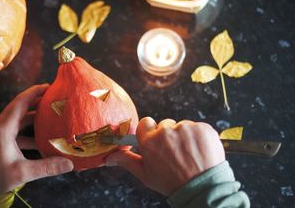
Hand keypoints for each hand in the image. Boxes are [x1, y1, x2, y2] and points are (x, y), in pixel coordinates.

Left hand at [0, 84, 73, 190]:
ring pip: (20, 120)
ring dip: (36, 119)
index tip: (50, 87)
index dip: (35, 92)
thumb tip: (69, 163)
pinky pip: (19, 132)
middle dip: (39, 103)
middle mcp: (1, 126)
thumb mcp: (21, 172)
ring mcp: (1, 133)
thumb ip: (46, 167)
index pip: (21, 101)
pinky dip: (31, 133)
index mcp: (4, 126)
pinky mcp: (1, 142)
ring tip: (53, 118)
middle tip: (55, 100)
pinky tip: (43, 142)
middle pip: (22, 108)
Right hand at [106, 117, 224, 195]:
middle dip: (168, 136)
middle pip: (165, 125)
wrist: (203, 189)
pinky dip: (199, 137)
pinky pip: (198, 127)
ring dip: (185, 136)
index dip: (151, 132)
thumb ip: (126, 161)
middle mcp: (166, 132)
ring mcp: (186, 129)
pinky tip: (200, 151)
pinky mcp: (203, 129)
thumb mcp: (145, 174)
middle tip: (175, 153)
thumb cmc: (171, 183)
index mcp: (149, 141)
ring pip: (182, 126)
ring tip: (189, 155)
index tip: (156, 140)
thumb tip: (108, 158)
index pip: (146, 123)